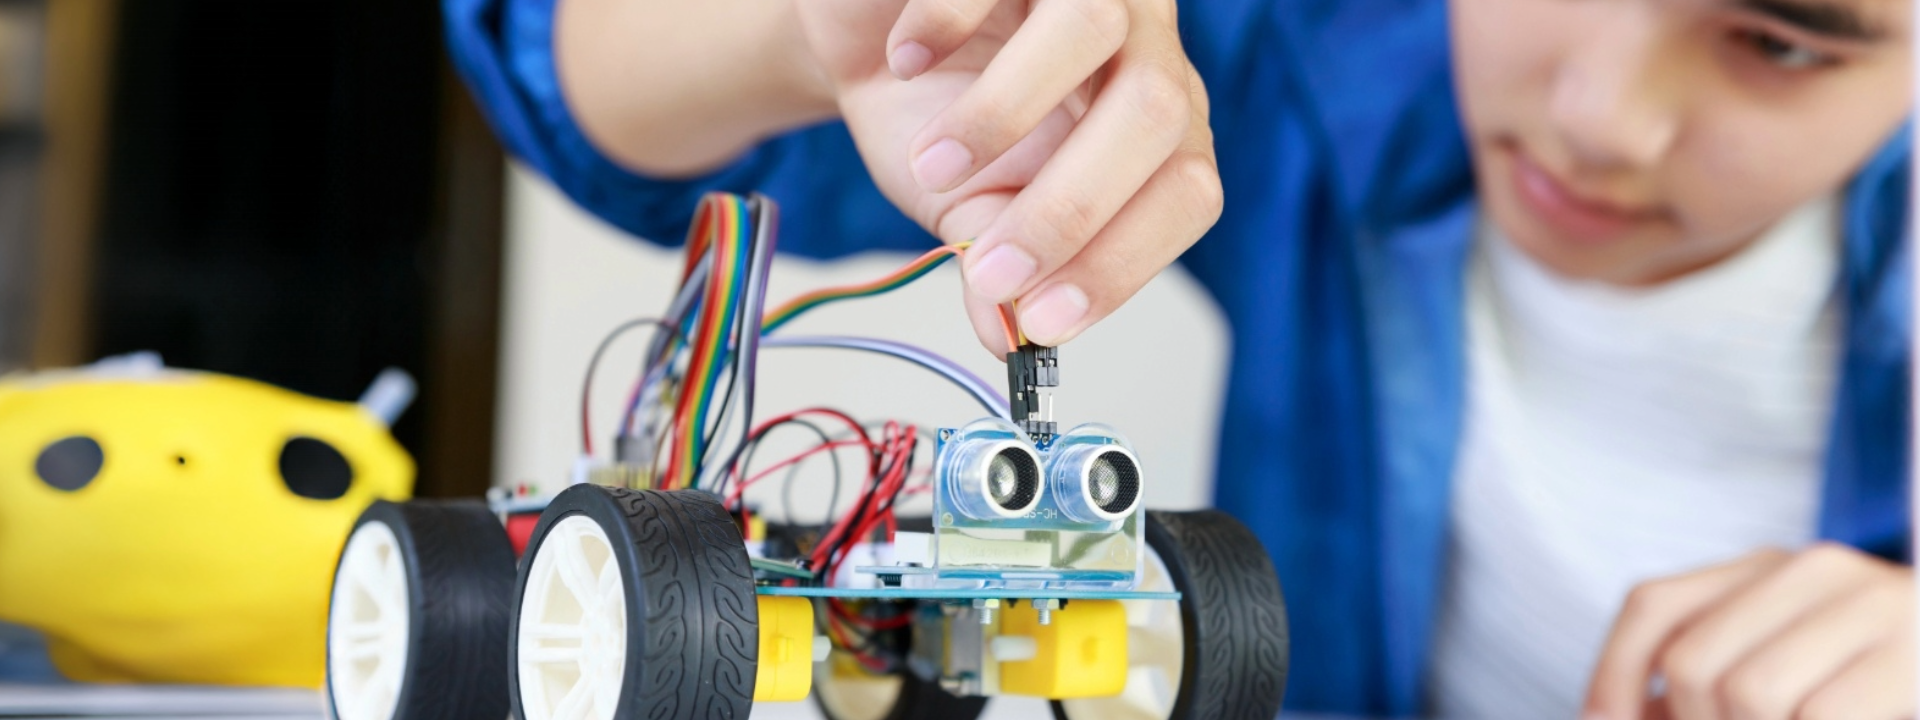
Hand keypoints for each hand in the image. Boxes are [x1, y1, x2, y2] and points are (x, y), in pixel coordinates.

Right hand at [794, 0, 1220, 351]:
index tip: (1043, 323)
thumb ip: (996, 273)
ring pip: (1093, 28)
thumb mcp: (970, 209)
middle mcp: (1143, 41)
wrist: (864, 37)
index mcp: (1155, 122)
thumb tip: (1009, 341)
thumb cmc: (934, 114)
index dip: (1123, 263)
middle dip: (1069, 209)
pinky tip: (903, 61)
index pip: (1187, 190)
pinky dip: (942, 25)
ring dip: (1001, 116)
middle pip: (1156, 113)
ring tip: (929, 166)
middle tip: (988, 269)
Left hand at [1585, 544, 1915, 719]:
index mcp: (1770, 567)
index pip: (1654, 604)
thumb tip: (1616, 716)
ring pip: (1748, 693)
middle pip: (1695, 661)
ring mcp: (1871, 604)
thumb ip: (1711, 681)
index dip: (1613, 673)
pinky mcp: (1913, 655)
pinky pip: (1816, 714)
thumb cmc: (1872, 685)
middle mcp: (1814, 569)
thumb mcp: (1786, 669)